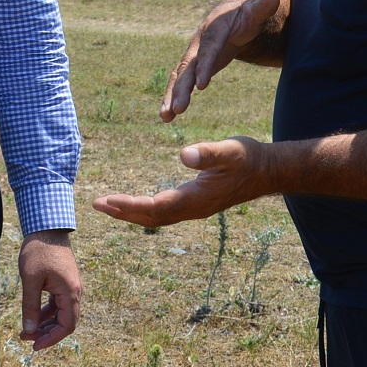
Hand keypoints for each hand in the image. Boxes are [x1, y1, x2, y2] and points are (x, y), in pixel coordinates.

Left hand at [17, 229, 81, 350]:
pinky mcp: (64, 282)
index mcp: (70, 292)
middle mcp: (75, 291)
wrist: (46, 227)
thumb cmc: (39, 251)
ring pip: (61, 313)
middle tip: (26, 338)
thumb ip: (31, 306)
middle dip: (47, 333)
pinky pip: (59, 304)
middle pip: (66, 322)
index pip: (66, 325)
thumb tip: (29, 330)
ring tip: (26, 330)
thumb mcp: (30, 280)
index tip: (34, 345)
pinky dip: (47, 312)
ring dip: (46, 324)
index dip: (51, 339)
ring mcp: (70, 286)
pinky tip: (34, 316)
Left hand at [92, 137, 275, 226]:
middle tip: (97, 204)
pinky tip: (138, 202)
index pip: (156, 206)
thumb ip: (208, 153)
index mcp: (196, 198)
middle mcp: (193, 208)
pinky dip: (146, 209)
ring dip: (132, 212)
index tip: (107, 200)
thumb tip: (183, 154)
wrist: (268, 171)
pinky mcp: (198, 203)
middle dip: (124, 212)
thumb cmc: (249, 158)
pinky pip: (166, 212)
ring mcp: (196, 208)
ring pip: (158, 217)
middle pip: (152, 217)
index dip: (130, 204)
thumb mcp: (230, 149)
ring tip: (109, 205)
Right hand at [162, 0, 280, 121]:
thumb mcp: (257, 10)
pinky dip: (174, 97)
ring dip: (172, 95)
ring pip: (180, 76)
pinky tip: (168, 115)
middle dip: (182, 87)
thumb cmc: (248, 13)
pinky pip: (182, 81)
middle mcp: (199, 41)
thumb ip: (263, 7)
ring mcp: (195, 54)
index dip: (205, 65)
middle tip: (178, 108)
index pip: (210, 47)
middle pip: (188, 65)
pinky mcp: (195, 65)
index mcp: (214, 27)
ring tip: (166, 117)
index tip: (201, 85)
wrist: (234, 13)